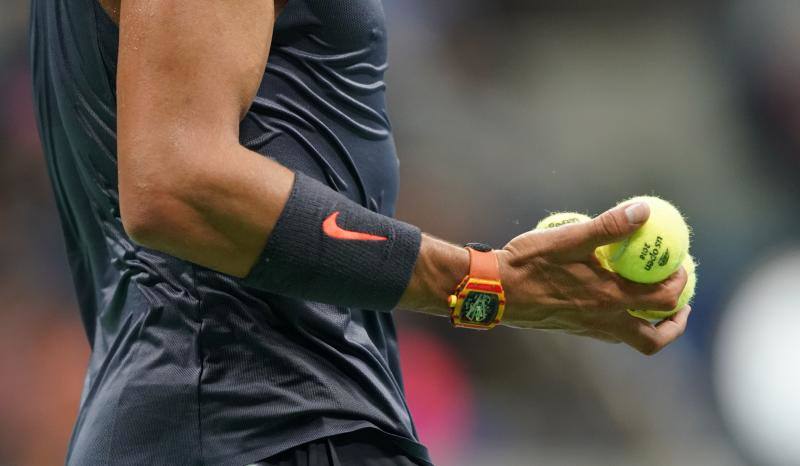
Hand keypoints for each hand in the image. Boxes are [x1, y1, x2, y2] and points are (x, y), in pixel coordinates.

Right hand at [498, 202, 690, 354]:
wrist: (492, 291)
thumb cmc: (528, 263)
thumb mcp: (568, 238)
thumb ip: (608, 226)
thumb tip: (643, 209)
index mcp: (609, 298)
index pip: (664, 299)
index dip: (681, 283)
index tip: (682, 264)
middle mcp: (603, 321)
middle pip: (654, 338)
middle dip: (675, 321)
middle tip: (680, 299)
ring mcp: (587, 329)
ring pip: (631, 339)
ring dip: (650, 324)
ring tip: (652, 302)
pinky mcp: (572, 329)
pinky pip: (608, 331)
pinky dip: (622, 319)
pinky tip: (610, 296)